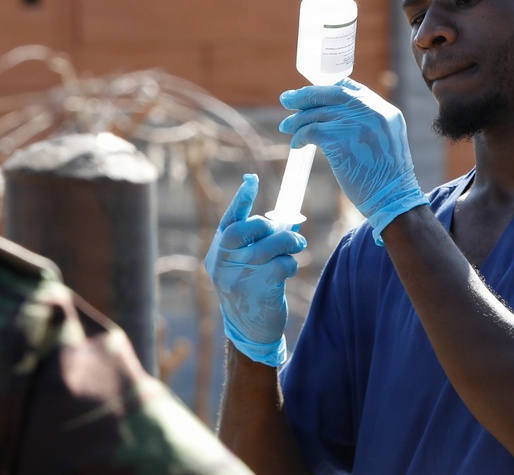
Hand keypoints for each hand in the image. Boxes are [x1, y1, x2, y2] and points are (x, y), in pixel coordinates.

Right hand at [204, 174, 305, 366]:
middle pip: (244, 230)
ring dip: (289, 242)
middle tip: (282, 230)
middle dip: (267, 225)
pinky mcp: (258, 290)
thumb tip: (284, 219)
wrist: (248, 332)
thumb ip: (252, 244)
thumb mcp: (239, 266)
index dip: (240, 199)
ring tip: (296, 245)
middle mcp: (223, 264)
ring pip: (269, 246)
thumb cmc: (250, 290)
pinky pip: (281, 265)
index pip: (228, 221)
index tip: (252, 180)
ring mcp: (238, 277)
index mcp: (217, 253)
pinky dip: (290, 263)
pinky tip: (289, 270)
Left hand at [279, 78, 428, 244]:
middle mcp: (373, 113)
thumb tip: (336, 116)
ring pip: (318, 113)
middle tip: (287, 99)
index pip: (351, 89)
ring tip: (287, 127)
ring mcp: (357, 125)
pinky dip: (300, 136)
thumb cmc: (386, 177)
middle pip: (332, 94)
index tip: (312, 94)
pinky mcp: (340, 141)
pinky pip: (312, 131)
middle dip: (306, 95)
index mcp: (386, 111)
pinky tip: (297, 144)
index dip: (328, 89)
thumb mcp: (387, 141)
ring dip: (298, 119)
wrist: (393, 198)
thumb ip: (370, 124)